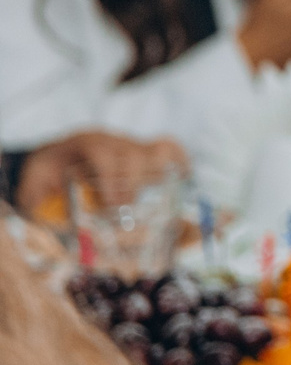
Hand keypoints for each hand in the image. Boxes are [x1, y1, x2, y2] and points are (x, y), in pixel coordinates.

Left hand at [13, 129, 186, 214]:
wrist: (55, 154)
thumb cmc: (45, 172)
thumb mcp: (33, 183)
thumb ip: (38, 200)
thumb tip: (52, 225)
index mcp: (83, 143)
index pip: (103, 153)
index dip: (111, 178)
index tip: (111, 205)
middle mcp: (111, 139)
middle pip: (133, 153)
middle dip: (132, 185)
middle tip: (124, 212)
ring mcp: (130, 143)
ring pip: (156, 150)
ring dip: (157, 176)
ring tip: (151, 202)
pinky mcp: (143, 152)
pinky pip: (168, 148)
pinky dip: (179, 160)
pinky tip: (184, 176)